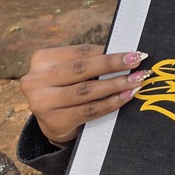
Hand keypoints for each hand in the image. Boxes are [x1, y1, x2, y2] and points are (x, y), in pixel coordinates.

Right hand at [20, 45, 148, 147]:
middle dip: (113, 64)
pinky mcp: (54, 122)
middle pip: (82, 69)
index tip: (133, 51)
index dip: (108, 52)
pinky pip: (89, 110)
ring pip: (86, 90)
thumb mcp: (72, 73)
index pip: (81, 53)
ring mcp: (42, 103)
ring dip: (116, 84)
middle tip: (138, 61)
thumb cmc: (69, 88)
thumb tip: (126, 53)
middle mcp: (36, 80)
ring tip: (137, 80)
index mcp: (42, 59)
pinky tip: (126, 96)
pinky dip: (111, 103)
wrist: (55, 123)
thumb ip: (91, 62)